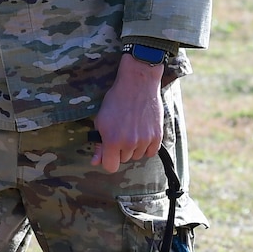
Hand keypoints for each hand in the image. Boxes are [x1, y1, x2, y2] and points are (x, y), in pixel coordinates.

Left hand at [90, 54, 165, 173]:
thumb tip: (95, 162)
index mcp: (112, 141)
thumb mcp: (101, 121)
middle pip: (124, 160)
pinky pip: (151, 152)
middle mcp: (129, 143)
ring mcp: (145, 140)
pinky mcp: (157, 135)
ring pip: (137, 156)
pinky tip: (142, 133)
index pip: (110, 167)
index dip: (108, 160)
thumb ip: (99, 144)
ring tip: (131, 129)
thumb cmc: (115, 101)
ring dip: (134, 147)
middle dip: (120, 150)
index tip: (109, 152)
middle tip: (120, 132)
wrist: (137, 84)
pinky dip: (146, 146)